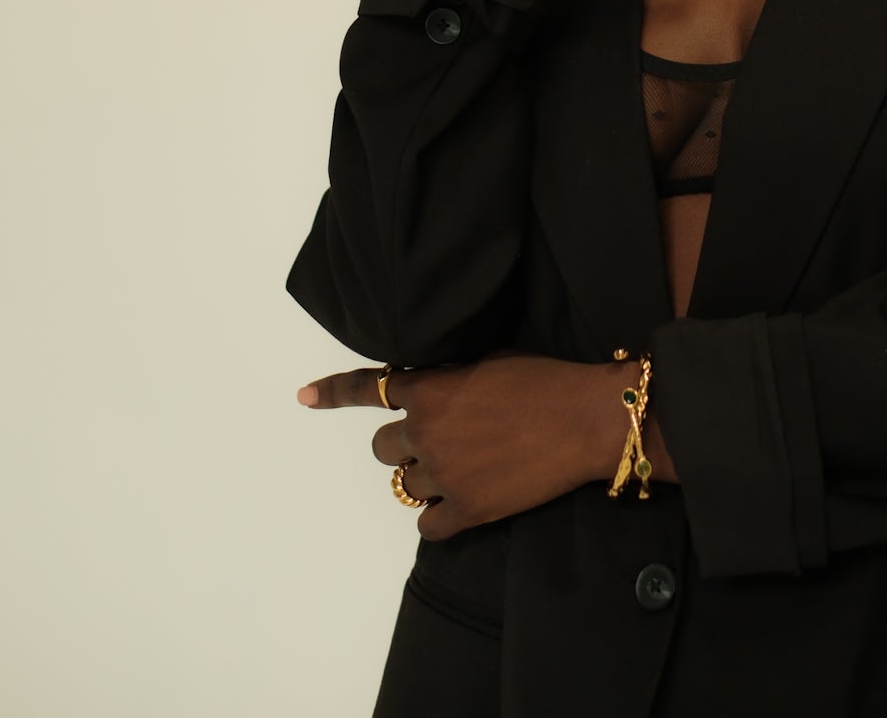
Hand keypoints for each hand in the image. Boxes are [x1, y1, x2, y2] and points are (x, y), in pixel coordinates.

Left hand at [295, 353, 626, 539]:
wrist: (582, 420)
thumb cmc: (541, 379)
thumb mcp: (485, 361)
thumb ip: (447, 377)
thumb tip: (429, 388)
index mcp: (428, 389)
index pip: (368, 389)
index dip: (332, 393)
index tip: (304, 398)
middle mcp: (425, 431)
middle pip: (383, 447)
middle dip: (405, 443)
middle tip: (440, 440)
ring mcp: (443, 475)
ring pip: (404, 484)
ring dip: (424, 476)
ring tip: (460, 468)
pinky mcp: (466, 510)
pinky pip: (428, 525)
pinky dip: (438, 516)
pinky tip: (458, 505)